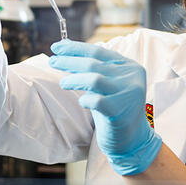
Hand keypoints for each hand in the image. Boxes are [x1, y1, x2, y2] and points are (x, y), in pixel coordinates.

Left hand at [49, 39, 161, 175]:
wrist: (133, 138)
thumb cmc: (115, 108)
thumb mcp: (107, 84)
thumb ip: (93, 68)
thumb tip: (65, 51)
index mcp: (128, 66)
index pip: (98, 51)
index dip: (75, 48)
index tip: (57, 47)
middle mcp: (131, 77)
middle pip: (94, 63)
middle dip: (69, 61)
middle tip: (52, 61)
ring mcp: (127, 94)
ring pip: (94, 79)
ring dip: (74, 79)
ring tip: (63, 82)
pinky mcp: (120, 112)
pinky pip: (97, 101)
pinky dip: (86, 100)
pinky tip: (83, 102)